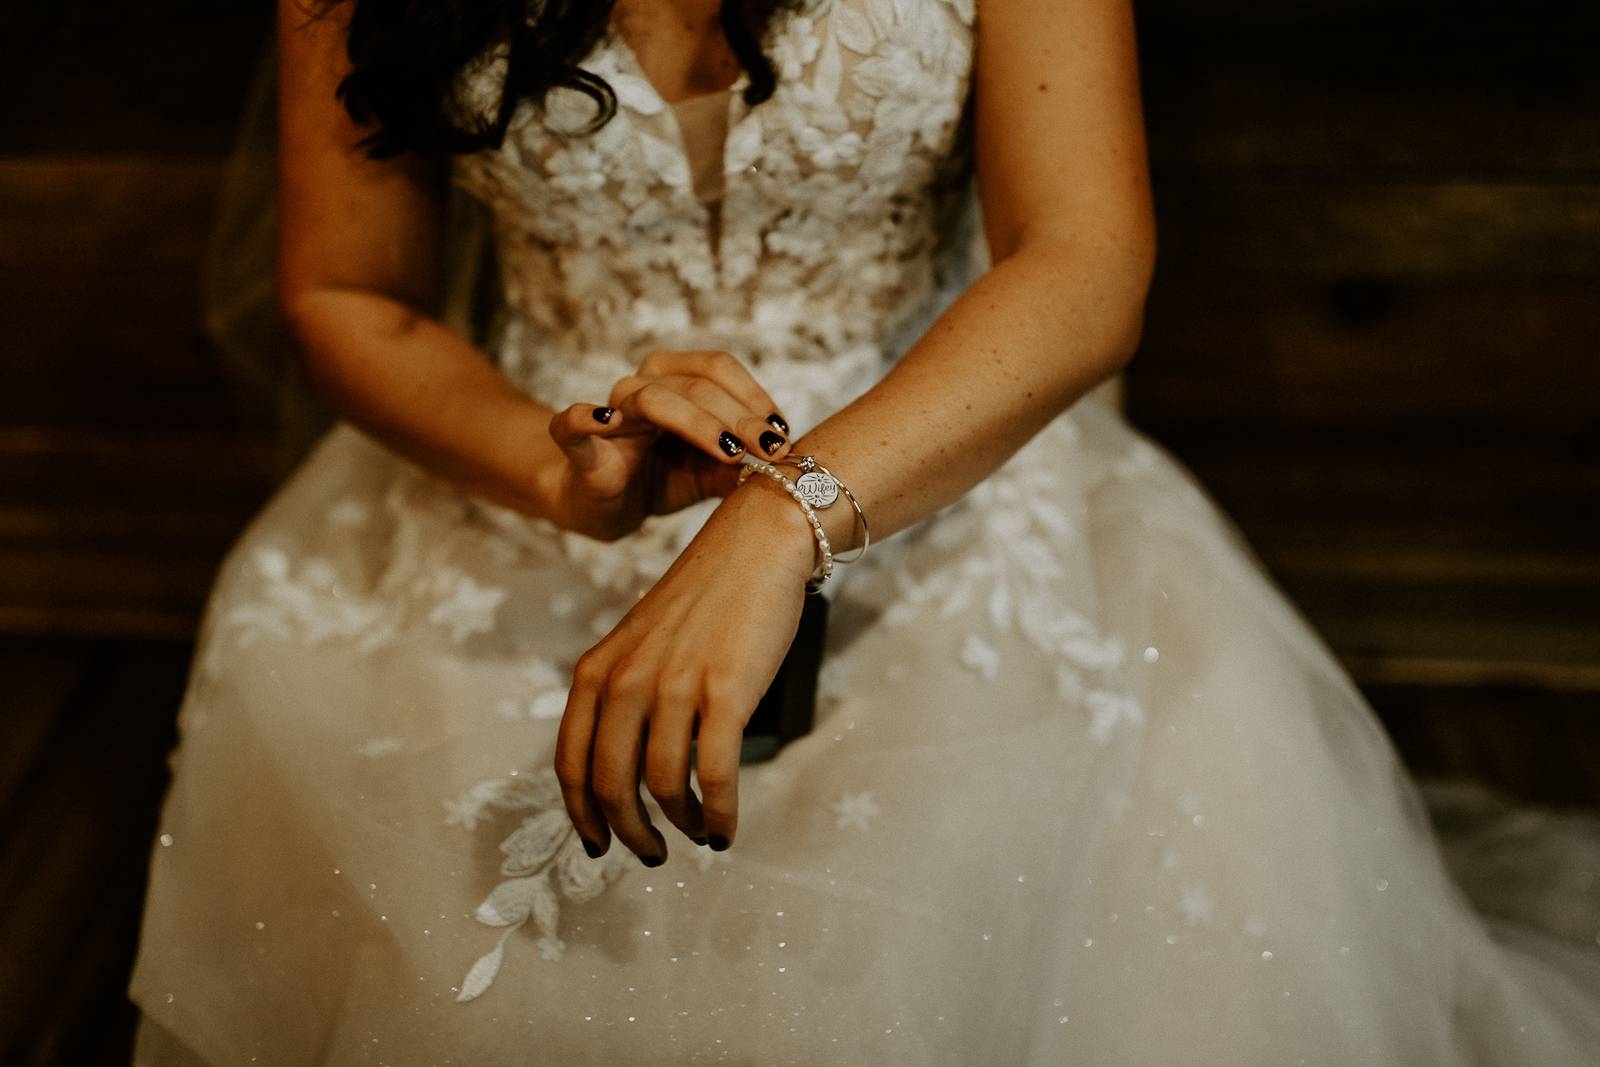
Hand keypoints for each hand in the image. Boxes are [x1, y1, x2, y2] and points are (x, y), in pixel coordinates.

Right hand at [543, 350, 793, 540]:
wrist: (605, 505)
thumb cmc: (662, 479)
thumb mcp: (712, 475)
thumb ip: (744, 467)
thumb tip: (791, 468)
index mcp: (675, 380)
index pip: (718, 368)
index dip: (755, 396)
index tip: (784, 434)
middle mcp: (642, 384)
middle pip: (696, 384)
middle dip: (741, 417)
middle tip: (772, 450)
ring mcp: (610, 412)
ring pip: (653, 398)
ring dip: (699, 423)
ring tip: (732, 453)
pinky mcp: (578, 445)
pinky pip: (570, 422)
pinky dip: (585, 417)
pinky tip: (607, 421)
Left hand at [554, 478, 817, 862]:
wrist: (757, 546)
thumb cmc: (705, 598)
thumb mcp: (640, 642)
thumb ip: (622, 694)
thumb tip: (623, 767)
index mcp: (597, 670)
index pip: (570, 764)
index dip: (582, 816)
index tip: (599, 846)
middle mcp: (626, 681)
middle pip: (610, 786)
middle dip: (629, 834)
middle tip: (652, 854)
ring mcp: (674, 686)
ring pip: (662, 786)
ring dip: (680, 825)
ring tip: (698, 835)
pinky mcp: (725, 692)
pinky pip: (713, 776)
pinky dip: (718, 815)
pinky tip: (725, 828)